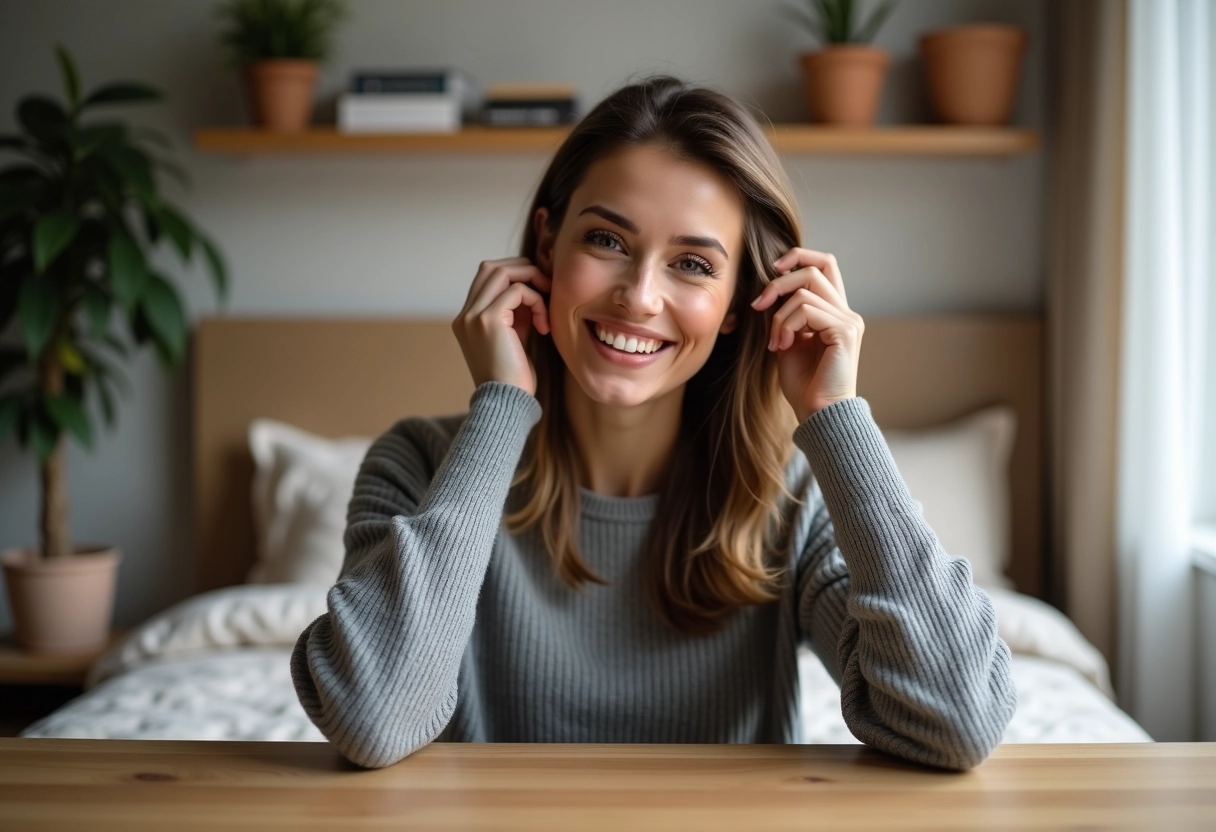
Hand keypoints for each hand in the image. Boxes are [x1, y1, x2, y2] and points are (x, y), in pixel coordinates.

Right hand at [452, 257, 551, 395]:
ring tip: (547, 304)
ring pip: (501, 271)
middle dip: (523, 271)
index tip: (540, 293)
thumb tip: (532, 289)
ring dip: (530, 281)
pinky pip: (517, 291)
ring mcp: (473, 316)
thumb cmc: (514, 378)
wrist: (506, 404)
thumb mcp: (514, 338)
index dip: (516, 276)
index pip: (487, 277)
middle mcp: (465, 315)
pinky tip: (543, 326)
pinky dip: (536, 301)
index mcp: (467, 319)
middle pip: (491, 267)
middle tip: (547, 289)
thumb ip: (516, 313)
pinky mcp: (488, 320)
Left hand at [750, 248, 863, 422]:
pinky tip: (782, 347)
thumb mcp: (787, 341)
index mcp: (834, 313)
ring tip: (775, 342)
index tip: (772, 270)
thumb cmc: (804, 384)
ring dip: (779, 316)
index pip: (824, 265)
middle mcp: (846, 313)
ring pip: (806, 290)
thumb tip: (768, 291)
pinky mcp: (844, 331)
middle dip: (779, 282)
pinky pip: (807, 310)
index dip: (799, 257)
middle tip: (758, 305)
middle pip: (815, 269)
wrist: (818, 414)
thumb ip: (784, 314)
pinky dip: (786, 325)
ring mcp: (848, 321)